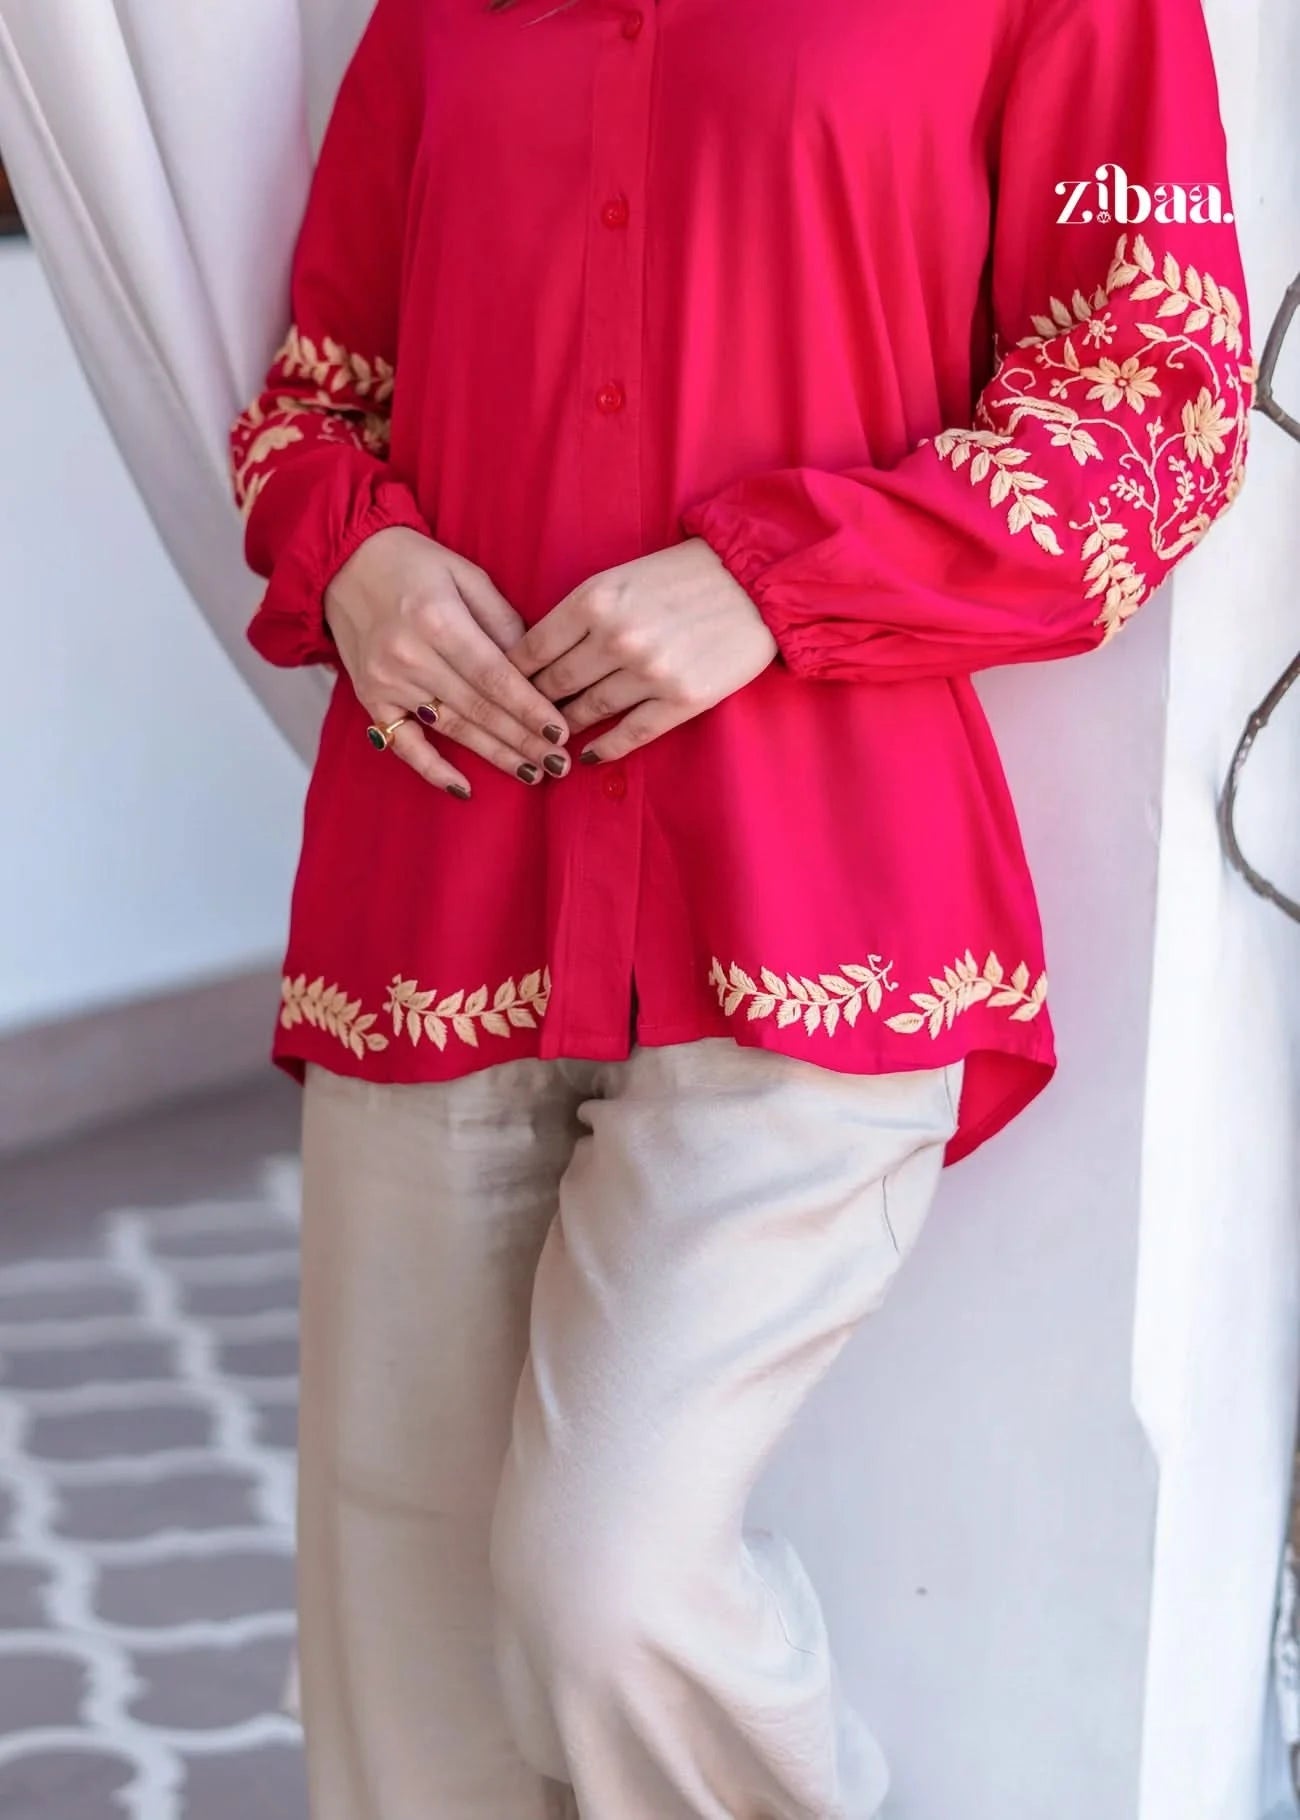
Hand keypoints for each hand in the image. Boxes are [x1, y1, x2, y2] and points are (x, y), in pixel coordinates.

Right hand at [324, 528, 570, 795]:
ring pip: (451, 729)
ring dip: (494, 756)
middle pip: (478, 709)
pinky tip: (464, 789)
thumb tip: (536, 668)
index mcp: (438, 620)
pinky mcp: (371, 699)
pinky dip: (432, 769)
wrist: (342, 561)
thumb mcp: (467, 574)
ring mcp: (386, 682)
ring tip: (533, 774)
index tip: (561, 733)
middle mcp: (410, 656)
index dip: (530, 709)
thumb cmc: (414, 563)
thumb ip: (503, 621)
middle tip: (559, 764)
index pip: (495, 677)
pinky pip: (403, 744)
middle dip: (523, 740)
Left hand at [506, 538, 777, 761]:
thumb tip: (540, 653)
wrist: (756, 581)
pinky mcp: (682, 699)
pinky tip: (588, 756)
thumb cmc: (684, 574)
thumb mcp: (622, 576)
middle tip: (517, 722)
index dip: (511, 674)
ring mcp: (650, 672)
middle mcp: (617, 637)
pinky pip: (631, 734)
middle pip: (554, 685)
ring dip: (563, 729)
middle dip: (531, 706)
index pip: (532, 648)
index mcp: (595, 599)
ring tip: (549, 740)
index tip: (501, 690)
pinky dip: (605, 749)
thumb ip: (582, 612)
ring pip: (588, 711)